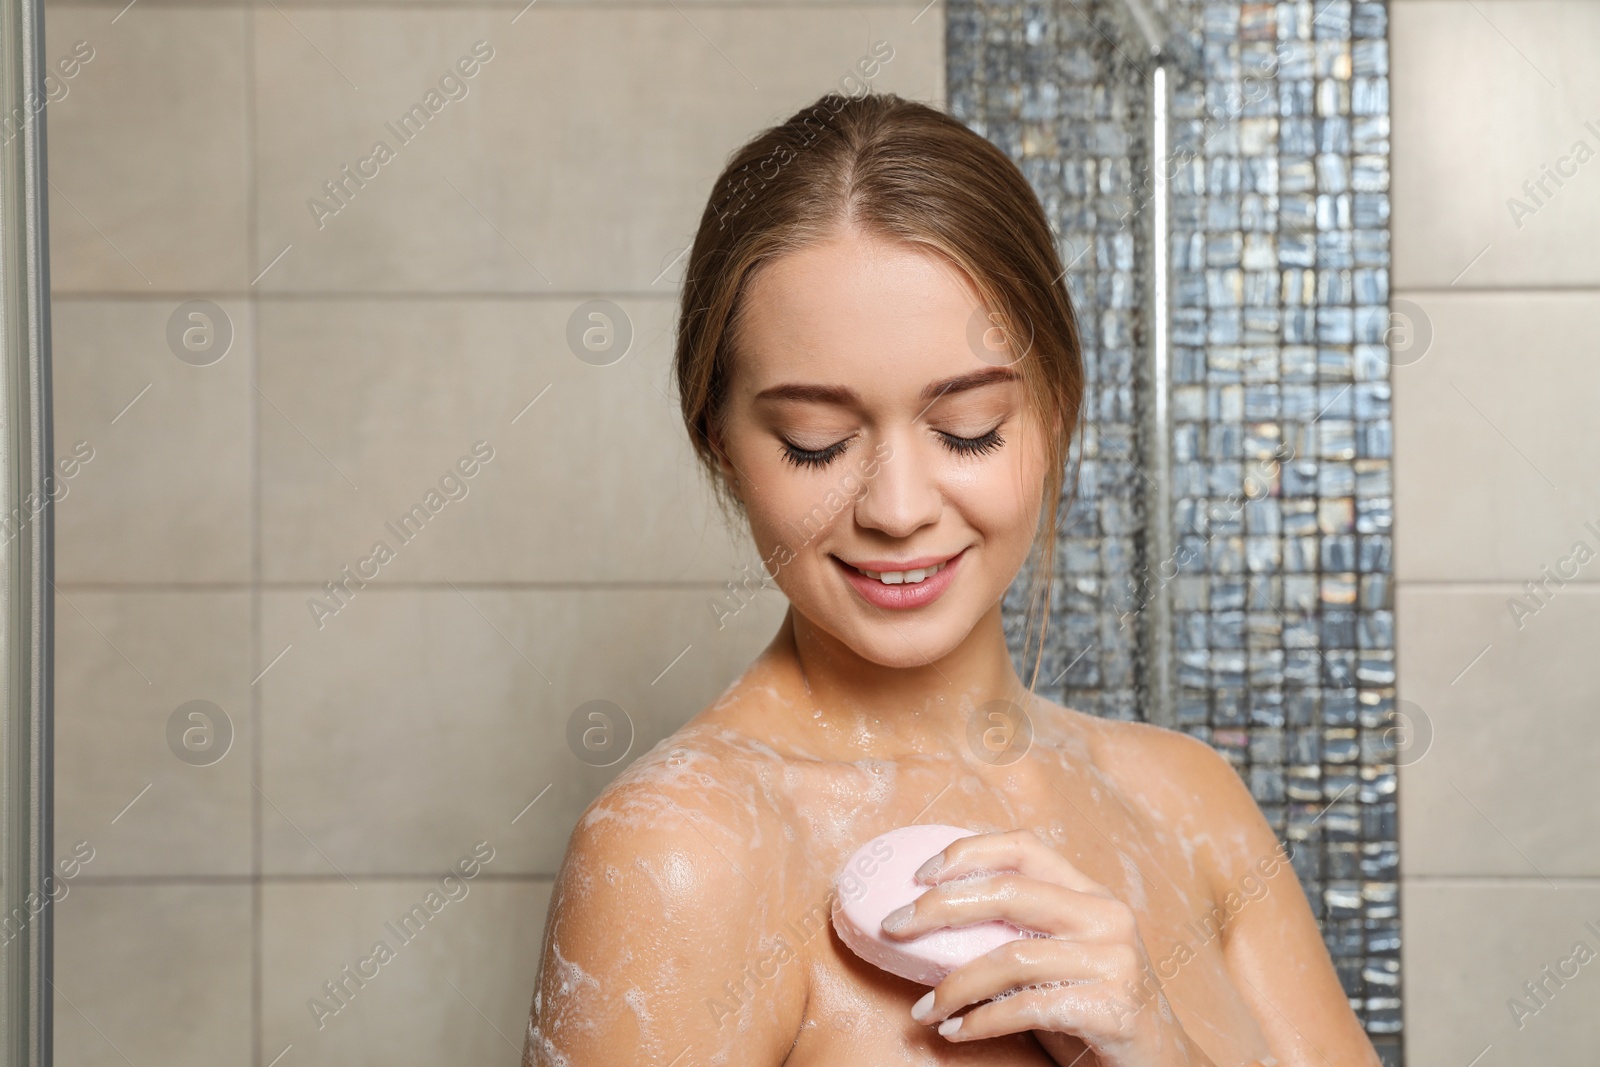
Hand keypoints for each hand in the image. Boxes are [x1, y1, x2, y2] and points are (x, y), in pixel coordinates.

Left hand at [879, 828, 1215, 1066]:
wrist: (1159, 1066)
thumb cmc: (1091, 1009)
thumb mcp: (1060, 958)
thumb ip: (1018, 931)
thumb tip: (927, 917)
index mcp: (1090, 894)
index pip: (1024, 847)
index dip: (967, 852)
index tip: (918, 875)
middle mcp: (1106, 916)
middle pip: (1009, 891)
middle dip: (939, 907)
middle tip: (893, 928)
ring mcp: (1115, 960)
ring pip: (1011, 956)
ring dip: (953, 985)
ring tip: (924, 1009)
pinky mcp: (1114, 1008)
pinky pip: (1029, 1006)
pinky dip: (982, 1021)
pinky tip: (957, 1032)